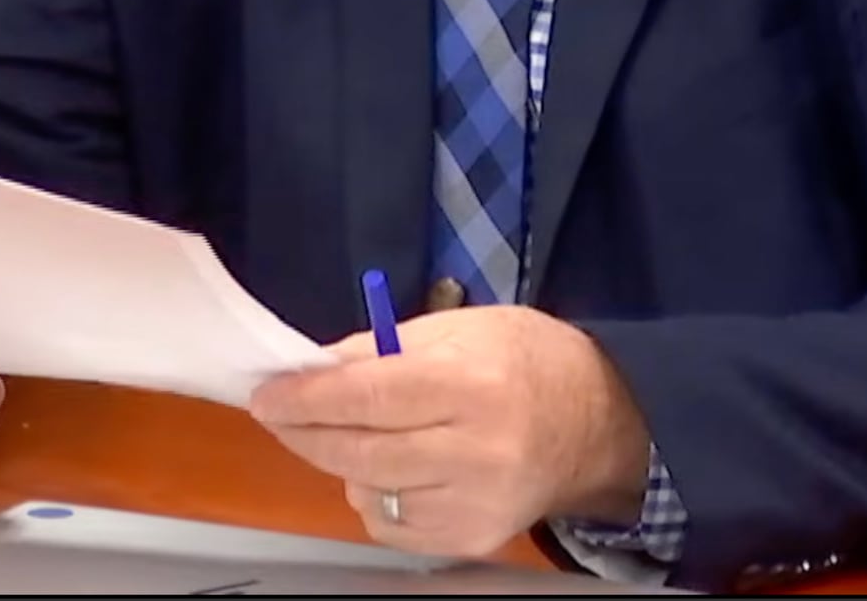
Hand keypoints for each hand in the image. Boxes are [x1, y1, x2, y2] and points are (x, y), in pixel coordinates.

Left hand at [248, 307, 652, 560]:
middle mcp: (474, 451)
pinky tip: (393, 467)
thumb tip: (315, 368)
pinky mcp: (472, 538)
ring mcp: (474, 503)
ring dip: (342, 461)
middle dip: (305, 431)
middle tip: (279, 412)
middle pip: (358, 450)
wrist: (599, 422)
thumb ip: (384, 348)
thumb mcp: (461, 327)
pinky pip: (389, 525)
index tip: (268, 394)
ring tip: (356, 431)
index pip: (367, 395)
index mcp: (471, 384)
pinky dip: (375, 494)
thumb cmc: (529, 361)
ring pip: (366, 491)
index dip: (308, 397)